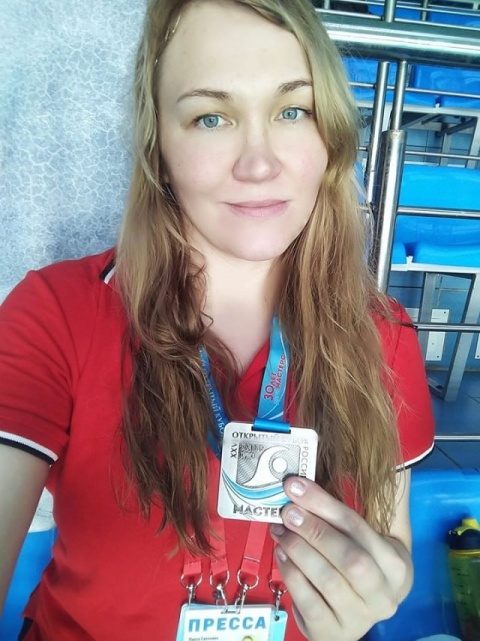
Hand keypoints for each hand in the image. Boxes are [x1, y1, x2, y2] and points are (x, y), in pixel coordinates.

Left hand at [270, 477, 412, 640]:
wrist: (353, 612)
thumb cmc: (357, 563)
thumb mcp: (365, 539)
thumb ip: (348, 511)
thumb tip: (324, 477)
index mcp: (397, 565)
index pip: (360, 528)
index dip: (325, 505)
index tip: (296, 486)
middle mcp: (385, 596)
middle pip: (350, 558)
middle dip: (314, 530)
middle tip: (287, 512)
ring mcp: (361, 619)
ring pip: (328, 581)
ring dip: (299, 550)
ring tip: (280, 530)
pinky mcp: (333, 633)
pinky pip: (309, 602)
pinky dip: (291, 575)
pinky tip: (282, 554)